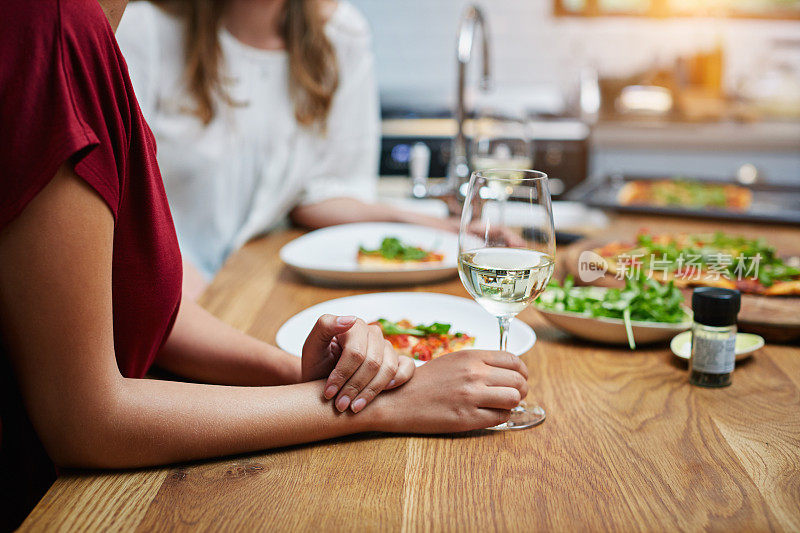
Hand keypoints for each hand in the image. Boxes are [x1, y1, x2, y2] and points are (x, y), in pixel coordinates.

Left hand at [301, 315, 414, 412]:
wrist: (323, 380)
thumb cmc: (317, 364)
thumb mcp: (312, 346)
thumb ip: (325, 327)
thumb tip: (350, 320)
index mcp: (354, 326)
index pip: (355, 352)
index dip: (342, 374)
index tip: (328, 393)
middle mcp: (373, 334)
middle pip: (372, 363)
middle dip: (354, 387)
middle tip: (340, 406)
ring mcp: (386, 347)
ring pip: (388, 368)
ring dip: (371, 391)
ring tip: (354, 407)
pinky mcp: (396, 360)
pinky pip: (408, 367)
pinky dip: (399, 380)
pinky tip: (383, 393)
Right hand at [370, 349, 528, 432]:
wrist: (400, 399)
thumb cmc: (426, 381)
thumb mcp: (453, 360)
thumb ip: (479, 363)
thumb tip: (506, 371)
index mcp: (471, 356)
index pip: (513, 360)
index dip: (522, 371)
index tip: (520, 378)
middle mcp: (474, 373)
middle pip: (518, 381)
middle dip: (521, 389)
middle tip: (514, 395)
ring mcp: (472, 396)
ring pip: (514, 399)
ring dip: (512, 404)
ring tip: (502, 405)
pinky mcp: (468, 417)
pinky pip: (501, 417)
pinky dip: (501, 417)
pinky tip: (490, 414)